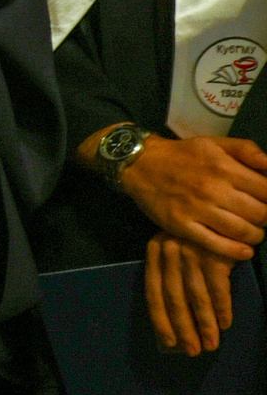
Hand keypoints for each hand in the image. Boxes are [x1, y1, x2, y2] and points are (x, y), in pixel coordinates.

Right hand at [114, 135, 266, 259]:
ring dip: (255, 236)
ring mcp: (197, 209)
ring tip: (252, 233)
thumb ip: (247, 150)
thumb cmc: (183, 155)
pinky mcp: (182, 226)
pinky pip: (216, 244)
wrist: (139, 164)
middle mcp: (213, 189)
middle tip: (261, 219)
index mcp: (224, 167)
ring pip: (242, 231)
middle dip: (266, 219)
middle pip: (259, 214)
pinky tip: (244, 252)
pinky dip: (235, 251)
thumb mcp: (215, 143)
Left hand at [146, 232, 237, 357]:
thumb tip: (175, 320)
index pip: (153, 293)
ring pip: (196, 297)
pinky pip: (218, 289)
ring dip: (205, 324)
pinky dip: (222, 309)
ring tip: (211, 344)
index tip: (169, 342)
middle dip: (183, 328)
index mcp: (154, 252)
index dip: (161, 320)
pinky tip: (225, 324)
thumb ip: (172, 276)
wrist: (222, 210)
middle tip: (193, 350)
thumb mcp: (177, 251)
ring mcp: (191, 252)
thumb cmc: (199, 237)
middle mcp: (168, 252)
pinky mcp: (213, 253)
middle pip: (173, 298)